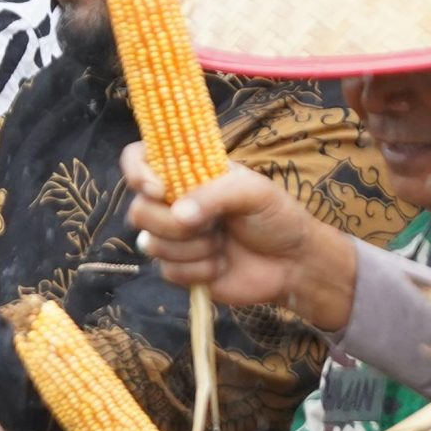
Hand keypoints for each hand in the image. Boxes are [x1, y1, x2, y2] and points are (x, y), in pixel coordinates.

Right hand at [122, 148, 338, 315]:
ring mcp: (175, 237)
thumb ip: (214, 195)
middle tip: (209, 226)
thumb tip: (179, 215)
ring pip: (151, 244)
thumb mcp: (253, 191)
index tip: (159, 190)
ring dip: (192, 248)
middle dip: (171, 224)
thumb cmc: (276, 217)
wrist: (293, 264)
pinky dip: (199, 270)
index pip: (139, 159)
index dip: (137, 172)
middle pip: (139, 210)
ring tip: (222, 244)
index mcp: (188, 173)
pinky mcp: (181, 270)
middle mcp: (175, 202)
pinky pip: (169, 271)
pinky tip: (221, 265)